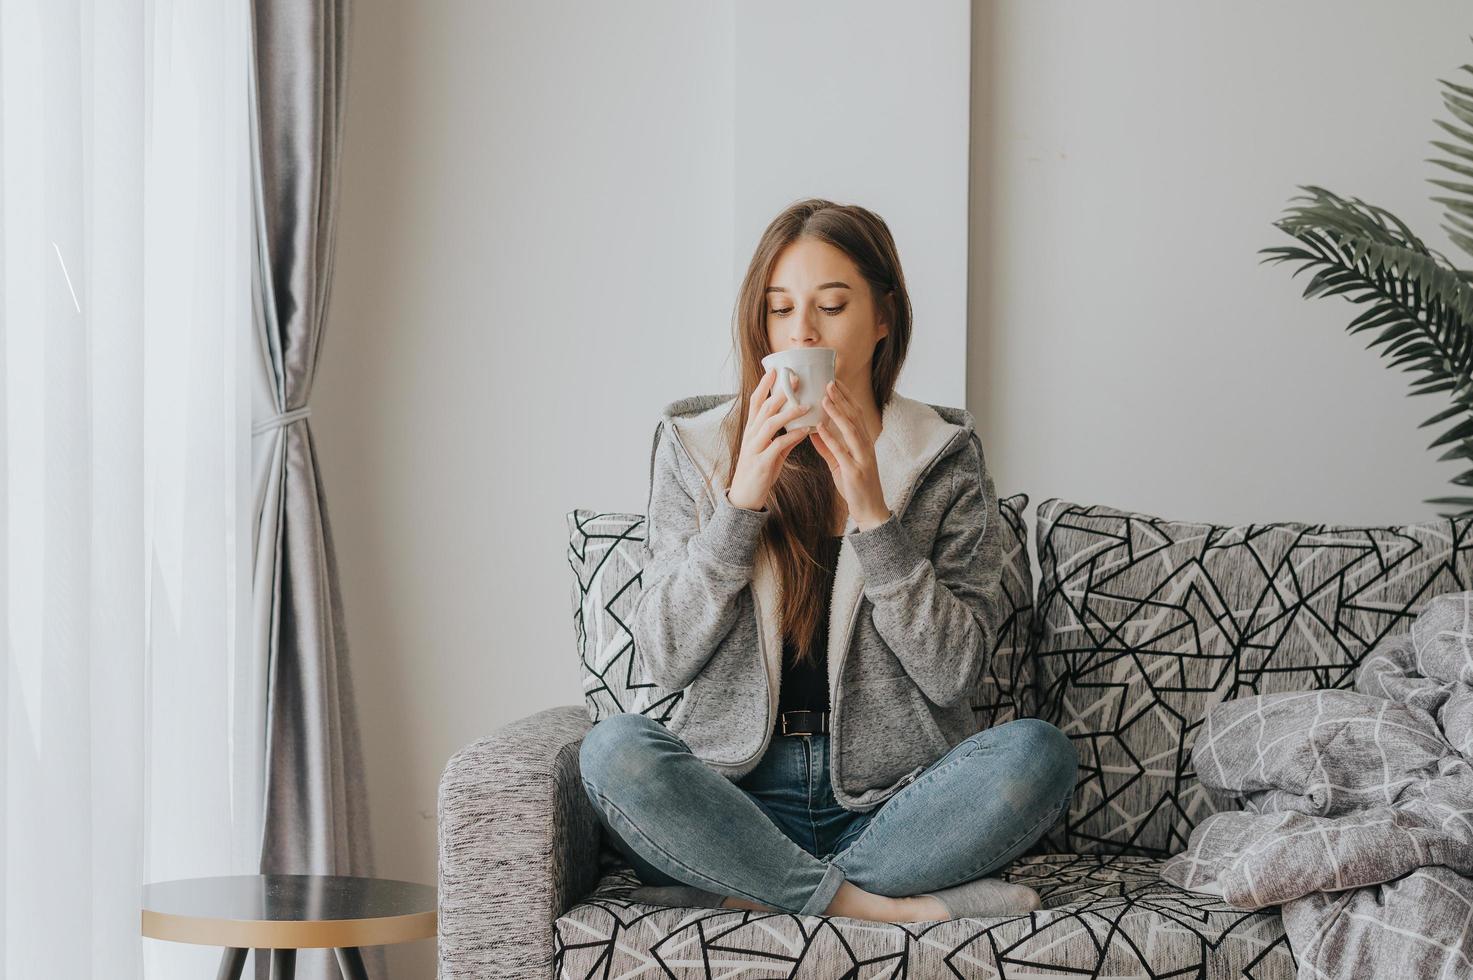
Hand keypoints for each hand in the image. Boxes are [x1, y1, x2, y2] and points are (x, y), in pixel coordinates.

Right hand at [727, 367, 814, 510]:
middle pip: (764, 407)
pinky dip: (792, 436)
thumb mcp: (771, 451)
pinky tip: (806, 430)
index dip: (765, 385)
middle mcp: (751, 435)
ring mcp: (755, 448)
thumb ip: (784, 438)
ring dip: (789, 412)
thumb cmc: (759, 471)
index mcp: (752, 430)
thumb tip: (801, 426)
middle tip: (797, 378)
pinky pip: (777, 445)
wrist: (745, 497)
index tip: (776, 369)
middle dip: (780, 392)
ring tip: (806, 404)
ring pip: (770, 423)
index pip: (756, 401)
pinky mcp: (762, 462)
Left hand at [809, 378, 890, 529]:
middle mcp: (865, 446)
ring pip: (851, 430)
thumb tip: (814, 431)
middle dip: (842, 398)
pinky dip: (831, 438)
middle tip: (828, 382)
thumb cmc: (856, 486)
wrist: (870, 510)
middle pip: (855, 417)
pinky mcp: (855, 471)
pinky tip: (820, 428)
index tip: (834, 382)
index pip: (856, 414)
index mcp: (863, 442)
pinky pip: (842, 452)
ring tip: (825, 398)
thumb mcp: (839, 464)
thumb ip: (828, 447)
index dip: (846, 397)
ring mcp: (862, 458)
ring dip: (838, 413)